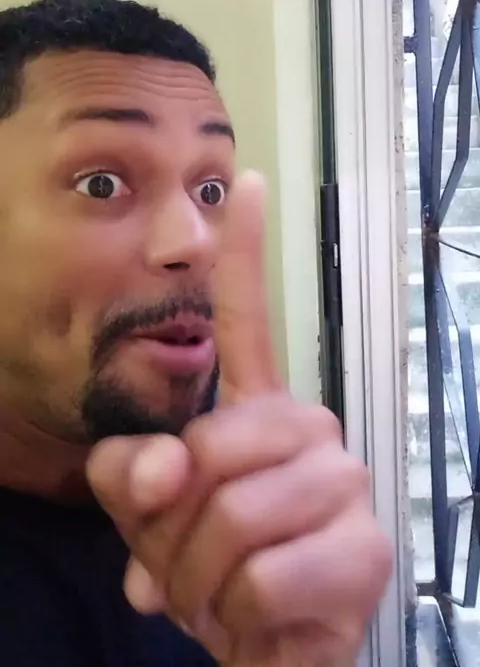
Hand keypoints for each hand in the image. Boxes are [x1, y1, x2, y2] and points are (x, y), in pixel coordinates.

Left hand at [87, 172, 391, 665]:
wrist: (272, 651)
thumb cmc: (214, 570)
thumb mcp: (148, 519)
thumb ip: (129, 478)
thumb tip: (162, 463)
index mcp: (257, 410)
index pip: (247, 317)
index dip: (241, 249)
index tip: (244, 181)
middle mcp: (309, 428)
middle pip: (205, 452)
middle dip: (170, 528)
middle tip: (189, 563)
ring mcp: (344, 482)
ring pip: (230, 518)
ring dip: (201, 579)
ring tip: (223, 591)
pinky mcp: (367, 547)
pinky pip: (264, 577)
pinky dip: (238, 615)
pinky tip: (262, 615)